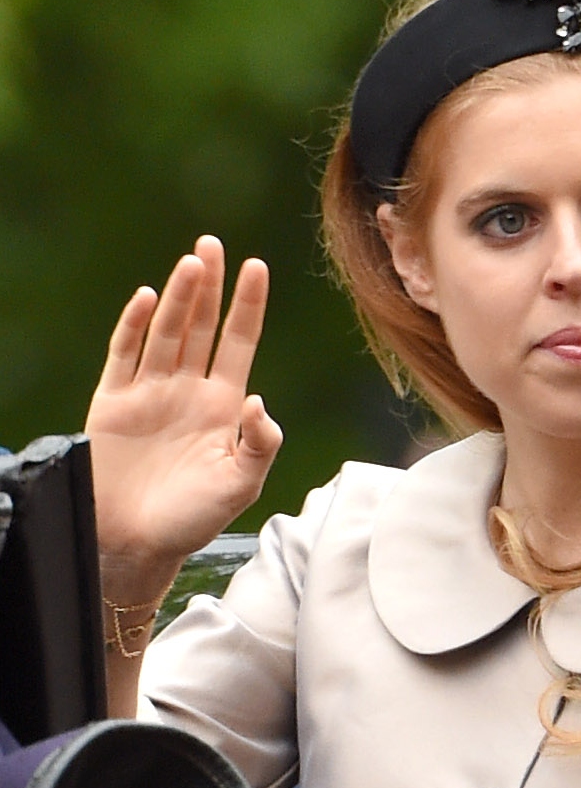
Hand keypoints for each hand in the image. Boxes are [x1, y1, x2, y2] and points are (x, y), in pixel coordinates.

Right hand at [85, 236, 281, 588]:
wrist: (136, 544)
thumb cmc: (193, 518)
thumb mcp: (242, 483)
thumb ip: (260, 443)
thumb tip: (260, 402)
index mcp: (225, 405)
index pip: (239, 342)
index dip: (248, 305)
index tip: (257, 266)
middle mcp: (188, 390)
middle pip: (201, 325)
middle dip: (209, 285)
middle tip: (213, 243)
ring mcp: (150, 393)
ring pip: (166, 332)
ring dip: (178, 297)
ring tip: (191, 263)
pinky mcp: (113, 402)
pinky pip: (124, 355)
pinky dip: (135, 326)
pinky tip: (148, 298)